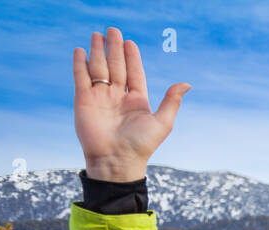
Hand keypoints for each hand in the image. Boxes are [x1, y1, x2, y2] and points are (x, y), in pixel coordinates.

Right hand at [73, 27, 190, 180]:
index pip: (134, 73)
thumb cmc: (141, 145)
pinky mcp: (83, 100)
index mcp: (137, 101)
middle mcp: (118, 97)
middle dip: (114, 48)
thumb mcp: (163, 122)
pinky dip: (81, 64)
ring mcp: (100, 97)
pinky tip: (81, 51)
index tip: (130, 42)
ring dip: (98, 51)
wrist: (116, 160)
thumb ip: (172, 101)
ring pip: (99, 68)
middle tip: (113, 30)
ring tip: (97, 35)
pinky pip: (81, 78)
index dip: (132, 57)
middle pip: (116, 66)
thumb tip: (187, 84)